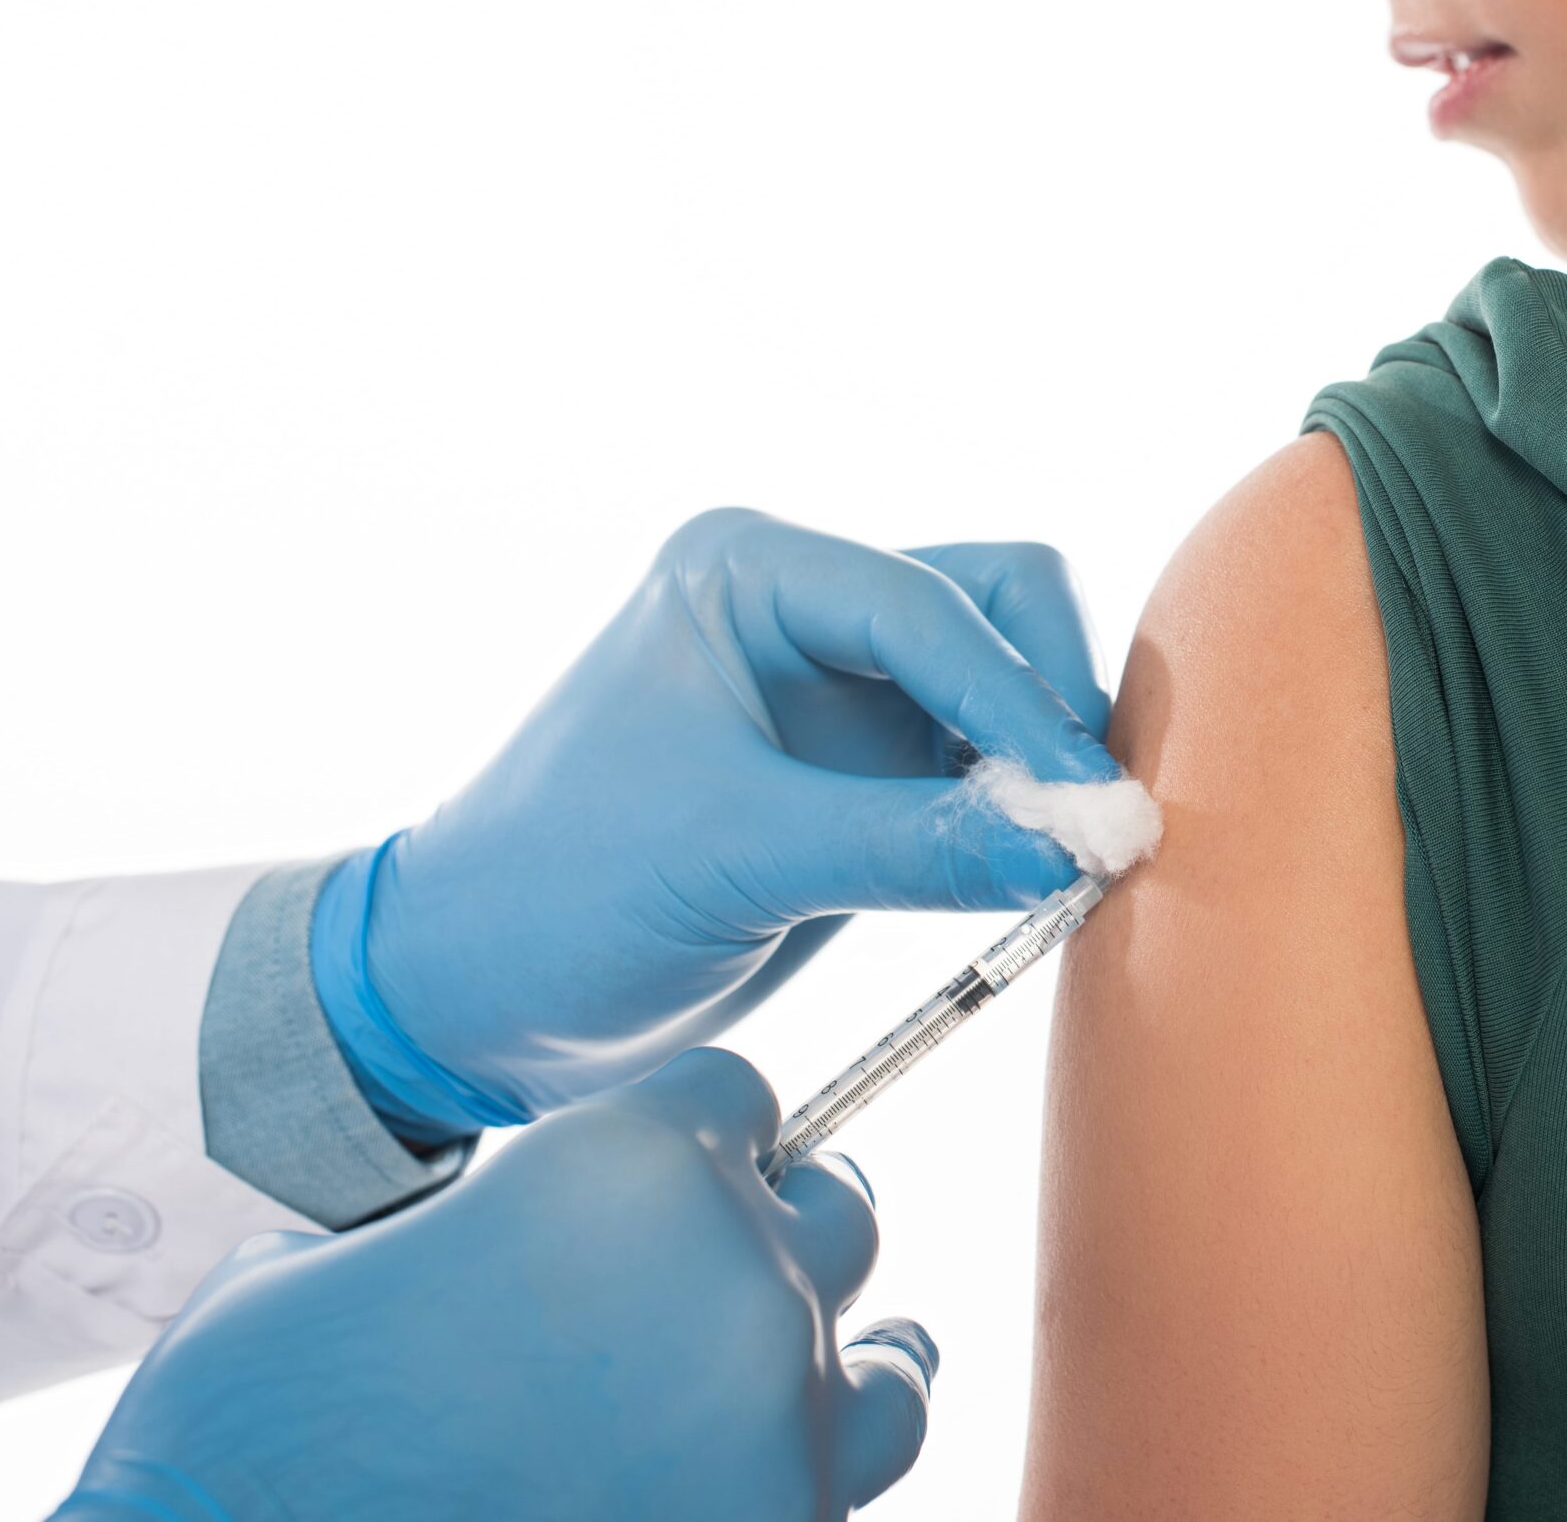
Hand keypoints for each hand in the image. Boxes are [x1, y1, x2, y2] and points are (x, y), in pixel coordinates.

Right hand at [57, 1050, 934, 1521]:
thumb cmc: (267, 1429)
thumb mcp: (351, 1255)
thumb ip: (481, 1213)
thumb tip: (506, 1228)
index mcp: (631, 1159)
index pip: (741, 1098)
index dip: (697, 1139)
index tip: (665, 1185)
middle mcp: (732, 1267)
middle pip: (832, 1209)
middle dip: (772, 1238)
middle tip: (700, 1290)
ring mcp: (774, 1412)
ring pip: (886, 1350)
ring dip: (830, 1355)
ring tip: (782, 1376)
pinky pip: (867, 1469)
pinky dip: (828, 1463)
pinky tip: (775, 1465)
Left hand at [314, 508, 1118, 1137]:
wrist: (474, 994)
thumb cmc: (556, 894)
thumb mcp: (733, 860)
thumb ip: (911, 847)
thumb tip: (1076, 845)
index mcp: (750, 574)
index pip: (933, 607)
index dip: (1024, 702)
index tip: (1091, 804)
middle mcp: (807, 608)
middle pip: (1001, 607)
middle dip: (1051, 709)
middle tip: (1088, 826)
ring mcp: (844, 689)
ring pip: (1010, 683)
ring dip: (1048, 764)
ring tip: (1067, 861)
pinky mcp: (869, 775)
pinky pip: (989, 768)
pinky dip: (1024, 816)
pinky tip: (1031, 879)